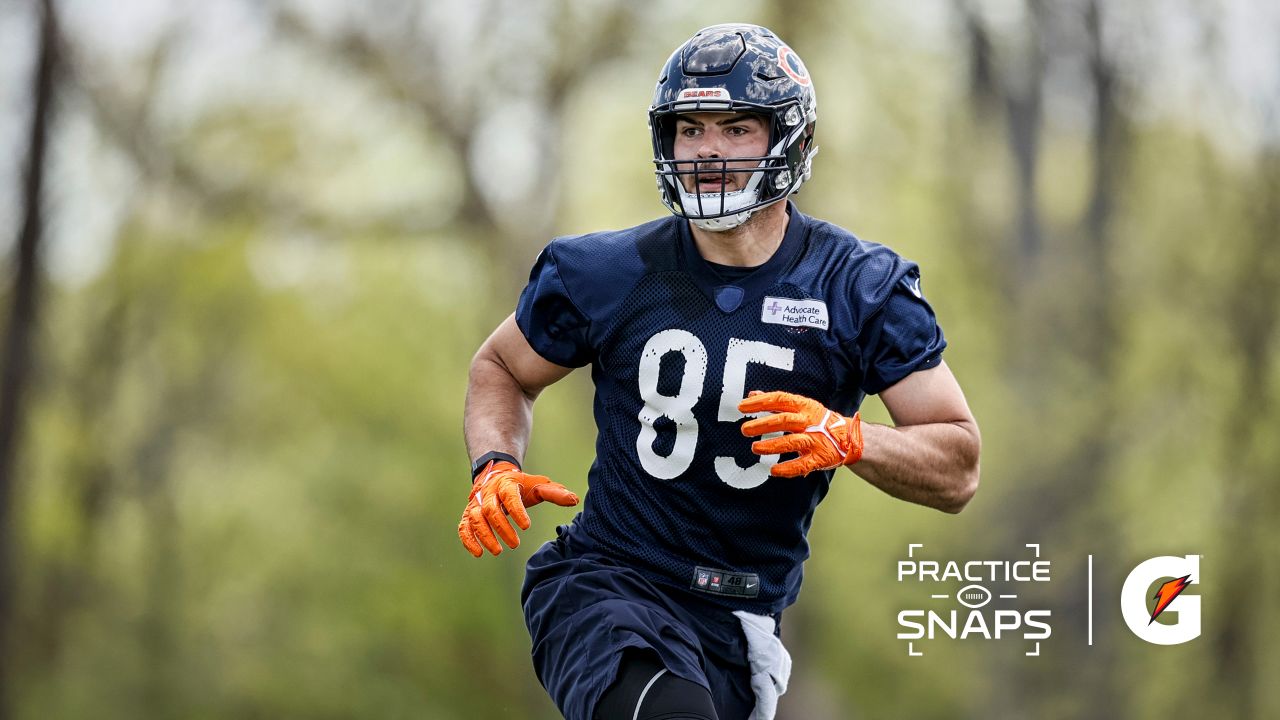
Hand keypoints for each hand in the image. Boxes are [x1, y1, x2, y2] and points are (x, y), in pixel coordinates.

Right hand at [458, 460, 578, 556]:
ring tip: (498, 551)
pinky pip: (464, 526)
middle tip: (515, 544)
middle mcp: (488, 493)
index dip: (517, 510)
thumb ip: (555, 493)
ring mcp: (476, 504)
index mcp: (506, 484)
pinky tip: (478, 553)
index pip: (509, 496)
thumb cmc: (522, 485)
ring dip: (485, 536)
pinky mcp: (469, 514)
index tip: (527, 526)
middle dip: (502, 528)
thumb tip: (574, 500)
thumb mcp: (539, 486)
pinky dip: (468, 539)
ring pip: (475, 519)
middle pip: (490, 510)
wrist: (497, 475)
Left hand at [738, 390, 862, 477]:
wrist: (849, 437)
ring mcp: (815, 440)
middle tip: (744, 430)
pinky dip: (787, 469)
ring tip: (754, 448)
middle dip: (762, 425)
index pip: (779, 400)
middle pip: (784, 421)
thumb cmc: (818, 420)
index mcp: (804, 406)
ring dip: (771, 445)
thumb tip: (752, 394)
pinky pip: (802, 464)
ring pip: (792, 442)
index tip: (742, 407)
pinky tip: (773, 470)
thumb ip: (776, 402)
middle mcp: (809, 422)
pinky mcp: (819, 458)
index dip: (760, 403)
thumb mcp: (800, 406)